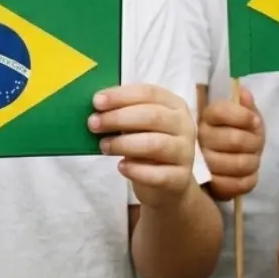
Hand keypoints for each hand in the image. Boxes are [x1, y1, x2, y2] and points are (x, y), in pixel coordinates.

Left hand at [89, 84, 196, 208]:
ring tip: (104, 146)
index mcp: (174, 104)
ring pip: (155, 144)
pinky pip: (158, 174)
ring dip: (124, 144)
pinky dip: (136, 170)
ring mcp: (185, 152)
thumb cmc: (146, 145)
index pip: (148, 93)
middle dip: (118, 118)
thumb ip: (122, 113)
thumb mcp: (137, 125)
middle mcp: (184, 125)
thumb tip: (95, 108)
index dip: (121, 96)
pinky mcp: (180, 178)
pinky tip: (121, 167)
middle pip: (152, 116)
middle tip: (93, 124)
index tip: (96, 102)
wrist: (166, 184)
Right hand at [199, 86, 264, 199]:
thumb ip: (246, 105)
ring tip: (252, 158)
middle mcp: (200, 139)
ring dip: (253, 161)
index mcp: (207, 117)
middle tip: (256, 143)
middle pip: (235, 140)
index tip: (255, 121)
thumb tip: (244, 93)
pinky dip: (249, 179)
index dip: (243, 116)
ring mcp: (204, 164)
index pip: (222, 111)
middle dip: (254, 142)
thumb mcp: (244, 116)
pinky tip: (248, 173)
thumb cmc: (237, 134)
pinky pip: (238, 184)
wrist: (229, 163)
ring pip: (239, 163)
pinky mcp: (213, 186)